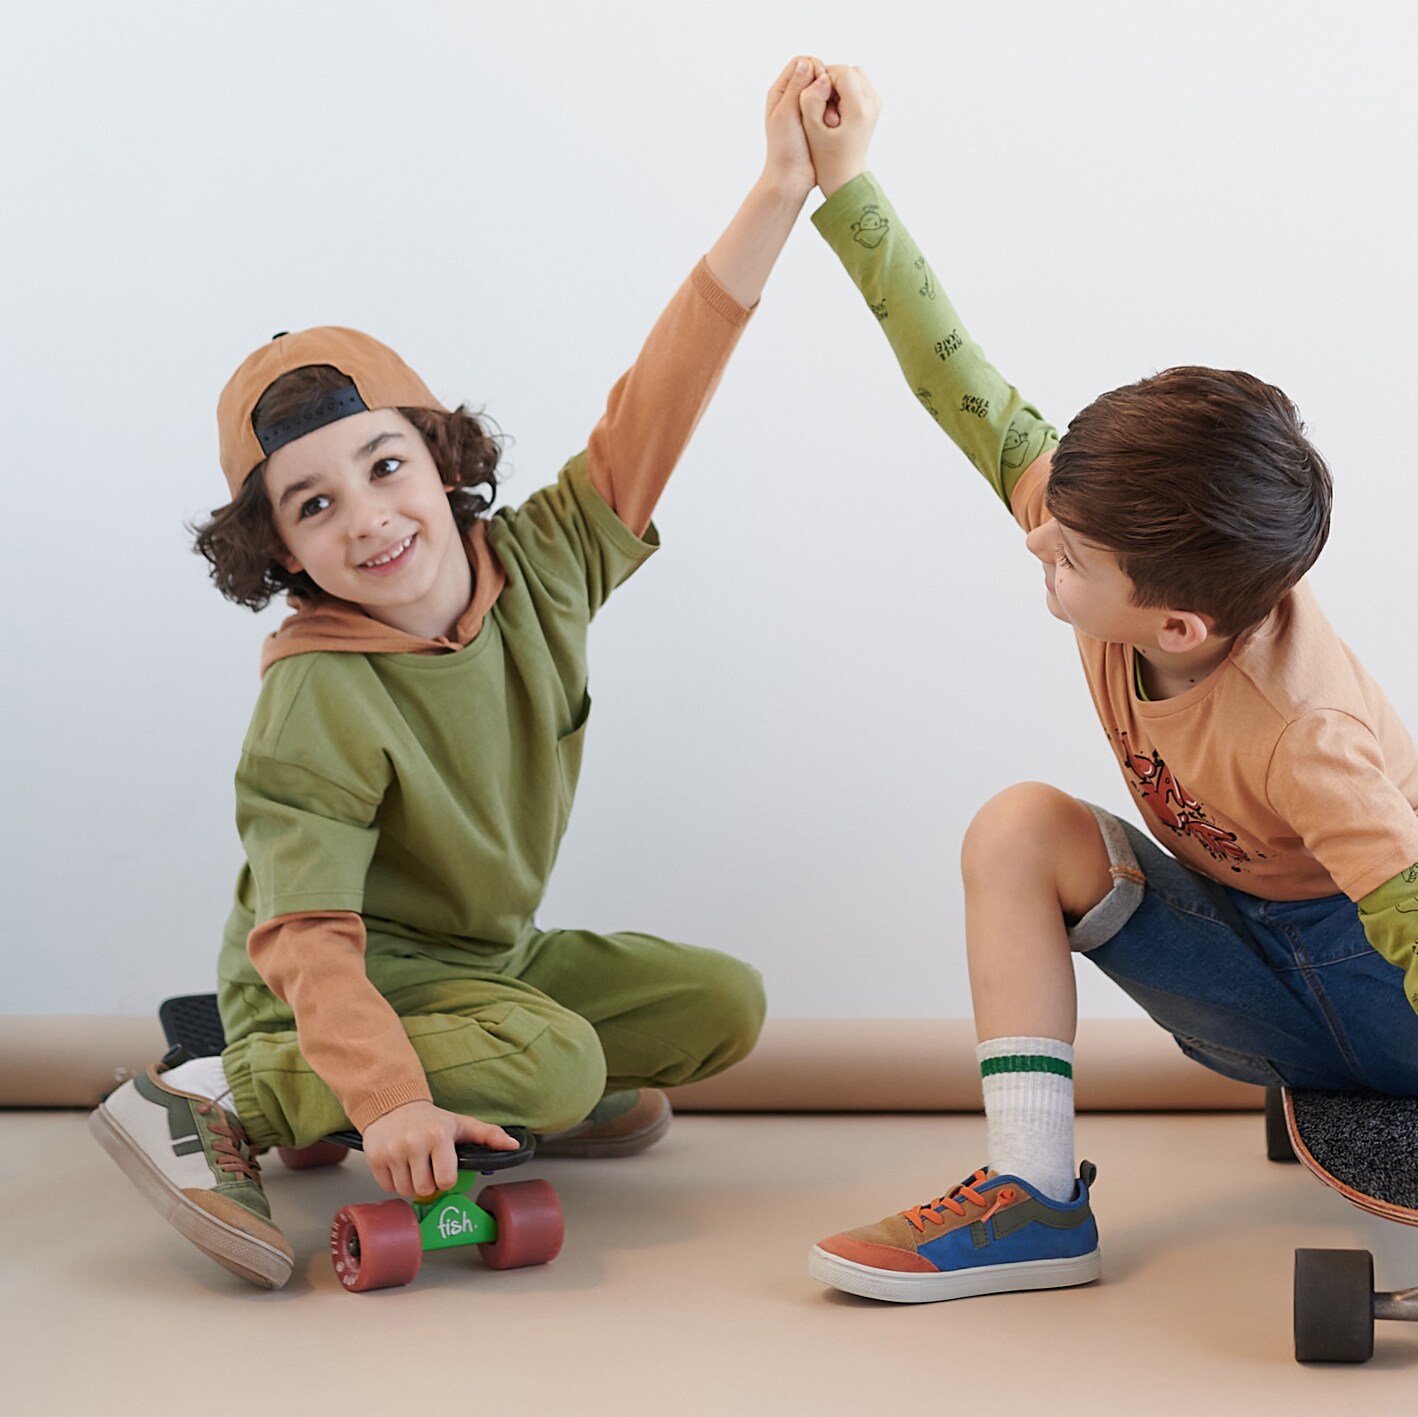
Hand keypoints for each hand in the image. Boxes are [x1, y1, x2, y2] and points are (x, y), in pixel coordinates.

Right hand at [361, 1099, 518, 1198]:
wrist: (393, 1105)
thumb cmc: (430, 1120)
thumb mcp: (461, 1124)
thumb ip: (489, 1135)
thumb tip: (513, 1145)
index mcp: (438, 1135)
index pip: (446, 1181)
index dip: (446, 1178)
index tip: (444, 1168)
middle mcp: (414, 1142)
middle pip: (424, 1190)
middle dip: (428, 1182)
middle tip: (427, 1165)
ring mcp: (392, 1151)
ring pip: (405, 1191)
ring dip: (411, 1183)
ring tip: (414, 1164)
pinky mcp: (374, 1158)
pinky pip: (387, 1187)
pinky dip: (393, 1180)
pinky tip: (399, 1163)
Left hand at [762, 55, 825, 199]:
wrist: (791, 178)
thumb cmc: (784, 149)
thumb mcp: (787, 115)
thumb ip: (796, 88)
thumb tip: (806, 63)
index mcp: (781, 92)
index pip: (801, 63)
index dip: (815, 67)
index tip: (822, 82)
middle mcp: (793, 97)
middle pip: (816, 74)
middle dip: (826, 83)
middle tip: (830, 99)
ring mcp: (807, 109)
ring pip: (826, 90)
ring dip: (833, 98)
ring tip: (832, 116)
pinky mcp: (819, 122)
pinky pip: (832, 106)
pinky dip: (836, 109)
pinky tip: (837, 121)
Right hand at [800, 64, 881, 198]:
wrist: (845, 175)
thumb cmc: (826, 158)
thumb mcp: (812, 130)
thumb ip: (811, 99)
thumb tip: (820, 76)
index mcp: (860, 109)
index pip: (842, 71)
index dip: (824, 78)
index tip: (815, 97)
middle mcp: (873, 103)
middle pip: (850, 71)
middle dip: (832, 81)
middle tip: (822, 104)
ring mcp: (876, 104)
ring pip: (855, 75)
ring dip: (839, 85)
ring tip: (829, 108)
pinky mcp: (874, 105)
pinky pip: (859, 84)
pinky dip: (846, 91)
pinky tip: (836, 109)